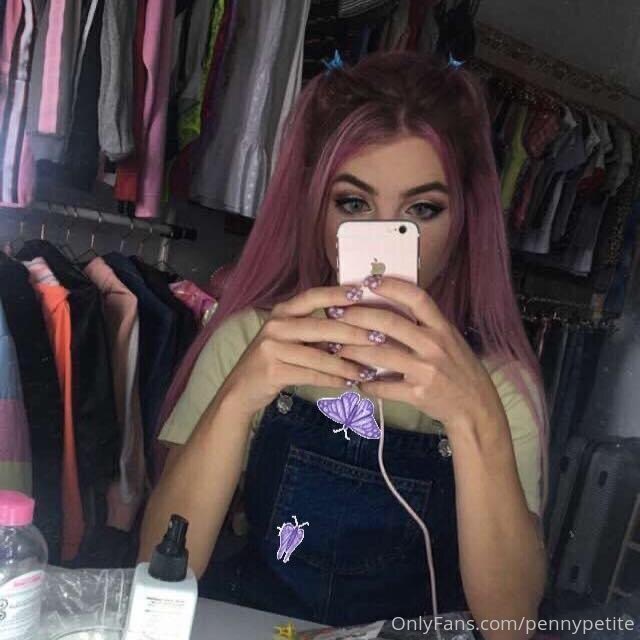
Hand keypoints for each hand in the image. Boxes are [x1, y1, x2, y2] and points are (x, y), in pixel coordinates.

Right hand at [220, 285, 379, 418]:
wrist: (241, 390)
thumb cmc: (273, 360)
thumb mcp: (288, 338)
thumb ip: (313, 330)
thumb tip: (355, 325)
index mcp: (281, 312)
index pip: (312, 296)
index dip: (337, 294)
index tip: (361, 292)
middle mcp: (275, 326)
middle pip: (322, 326)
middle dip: (354, 332)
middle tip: (380, 337)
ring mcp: (272, 348)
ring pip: (320, 355)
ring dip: (347, 364)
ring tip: (368, 370)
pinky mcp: (273, 370)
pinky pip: (312, 375)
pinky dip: (333, 380)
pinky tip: (350, 383)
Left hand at [332, 275, 508, 432]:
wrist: (476, 407)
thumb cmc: (459, 369)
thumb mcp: (450, 339)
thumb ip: (425, 324)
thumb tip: (391, 303)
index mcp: (442, 328)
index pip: (416, 298)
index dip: (391, 286)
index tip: (368, 281)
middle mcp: (434, 345)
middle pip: (389, 323)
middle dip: (357, 316)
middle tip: (336, 312)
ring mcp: (426, 370)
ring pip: (379, 354)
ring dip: (353, 350)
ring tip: (336, 346)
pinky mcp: (418, 394)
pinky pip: (383, 387)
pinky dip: (366, 384)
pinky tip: (355, 381)